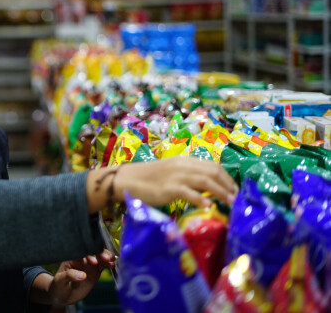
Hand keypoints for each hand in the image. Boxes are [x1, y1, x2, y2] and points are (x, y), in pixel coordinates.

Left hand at [47, 251, 114, 305]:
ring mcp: (89, 264)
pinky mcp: (95, 270)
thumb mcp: (60, 280)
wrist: (62, 295)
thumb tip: (82, 275)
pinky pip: (103, 264)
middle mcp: (82, 258)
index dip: (88, 254)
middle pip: (92, 251)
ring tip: (112, 260)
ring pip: (100, 256)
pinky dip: (109, 264)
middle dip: (100, 253)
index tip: (93, 261)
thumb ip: (70, 276)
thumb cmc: (58, 285)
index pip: (81, 252)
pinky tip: (112, 265)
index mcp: (72, 257)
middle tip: (106, 258)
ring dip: (106, 256)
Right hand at [113, 157, 237, 207]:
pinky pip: (188, 192)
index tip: (235, 190)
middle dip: (228, 185)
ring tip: (231, 202)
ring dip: (221, 192)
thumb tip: (209, 188)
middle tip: (237, 198)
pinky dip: (200, 198)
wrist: (128, 180)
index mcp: (185, 161)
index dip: (227, 178)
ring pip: (205, 181)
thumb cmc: (150, 179)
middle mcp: (183, 166)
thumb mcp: (172, 172)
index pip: (213, 166)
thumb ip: (188, 176)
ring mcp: (176, 176)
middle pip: (213, 172)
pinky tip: (209, 205)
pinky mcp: (168, 188)